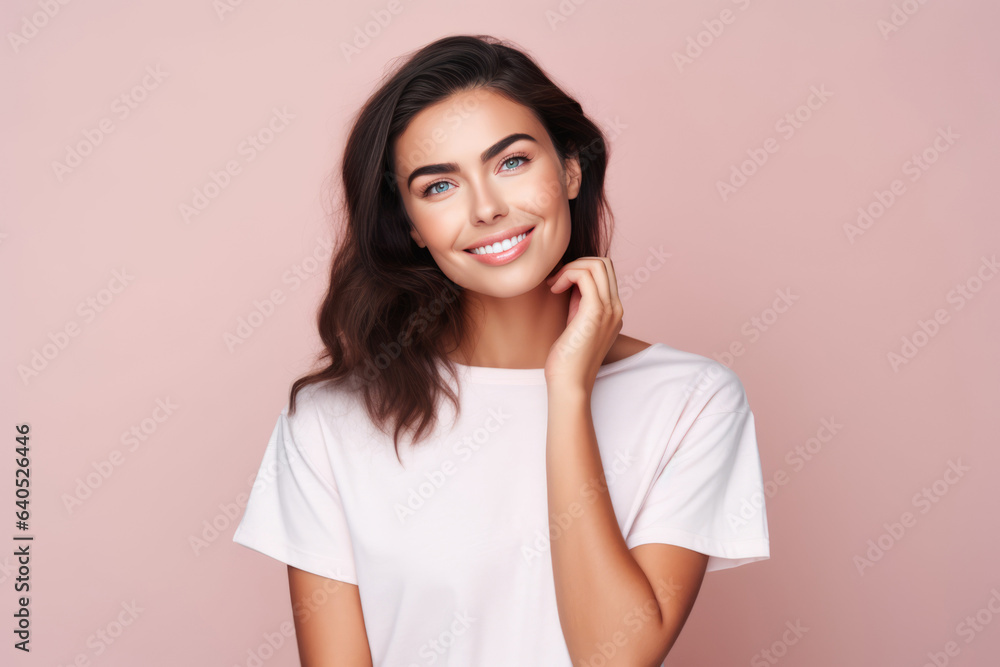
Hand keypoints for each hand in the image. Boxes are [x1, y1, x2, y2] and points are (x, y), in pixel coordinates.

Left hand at [543, 257, 623, 392]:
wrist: (569, 383)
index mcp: (614, 311)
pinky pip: (585, 275)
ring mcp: (609, 309)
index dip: (580, 269)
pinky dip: (566, 274)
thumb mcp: (576, 324)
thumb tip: (571, 280)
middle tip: (555, 280)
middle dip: (576, 264)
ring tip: (553, 284)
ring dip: (570, 267)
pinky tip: (553, 289)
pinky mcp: (596, 311)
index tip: (559, 282)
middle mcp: (616, 308)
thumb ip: (579, 303)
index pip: (605, 273)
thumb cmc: (567, 359)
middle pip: (604, 263)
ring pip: (597, 264)